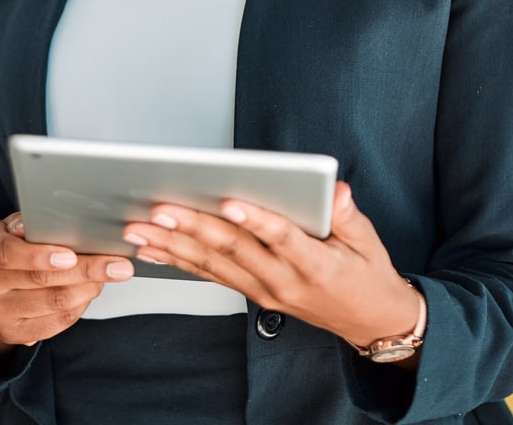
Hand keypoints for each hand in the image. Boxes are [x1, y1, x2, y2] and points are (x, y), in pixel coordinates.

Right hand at [0, 213, 133, 351]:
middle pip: (38, 280)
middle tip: (118, 265)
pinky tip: (92, 291)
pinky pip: (54, 323)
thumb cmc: (12, 244)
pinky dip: (80, 306)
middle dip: (85, 271)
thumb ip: (33, 223)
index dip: (39, 255)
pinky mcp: (12, 333)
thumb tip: (57, 220)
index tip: (71, 255)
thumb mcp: (14, 225)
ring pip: (52, 303)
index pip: (6, 253)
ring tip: (110, 274)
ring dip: (88, 288)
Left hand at [122, 182, 420, 347]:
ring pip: (213, 265)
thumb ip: (349, 215)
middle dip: (193, 227)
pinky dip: (180, 261)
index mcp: (313, 264)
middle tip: (160, 209)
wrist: (370, 321)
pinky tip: (153, 249)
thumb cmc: (367, 274)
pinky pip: (212, 276)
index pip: (281, 238)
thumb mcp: (368, 241)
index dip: (255, 220)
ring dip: (173, 245)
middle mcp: (283, 281)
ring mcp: (265, 291)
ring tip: (141, 228)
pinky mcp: (254, 294)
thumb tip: (337, 191)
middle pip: (234, 250)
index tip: (229, 201)